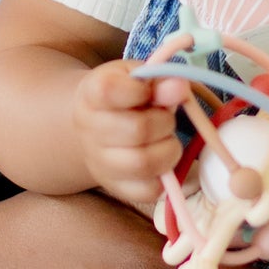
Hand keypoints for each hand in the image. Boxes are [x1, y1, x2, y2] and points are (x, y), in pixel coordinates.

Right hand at [72, 58, 188, 213]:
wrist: (97, 127)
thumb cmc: (124, 97)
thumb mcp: (138, 79)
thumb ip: (159, 80)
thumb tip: (178, 88)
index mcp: (92, 94)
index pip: (110, 91)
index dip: (140, 91)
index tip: (148, 91)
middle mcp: (89, 129)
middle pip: (137, 130)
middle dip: (165, 122)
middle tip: (166, 119)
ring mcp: (99, 162)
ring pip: (143, 163)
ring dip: (169, 150)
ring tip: (166, 140)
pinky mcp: (115, 187)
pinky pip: (148, 190)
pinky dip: (164, 176)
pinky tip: (160, 159)